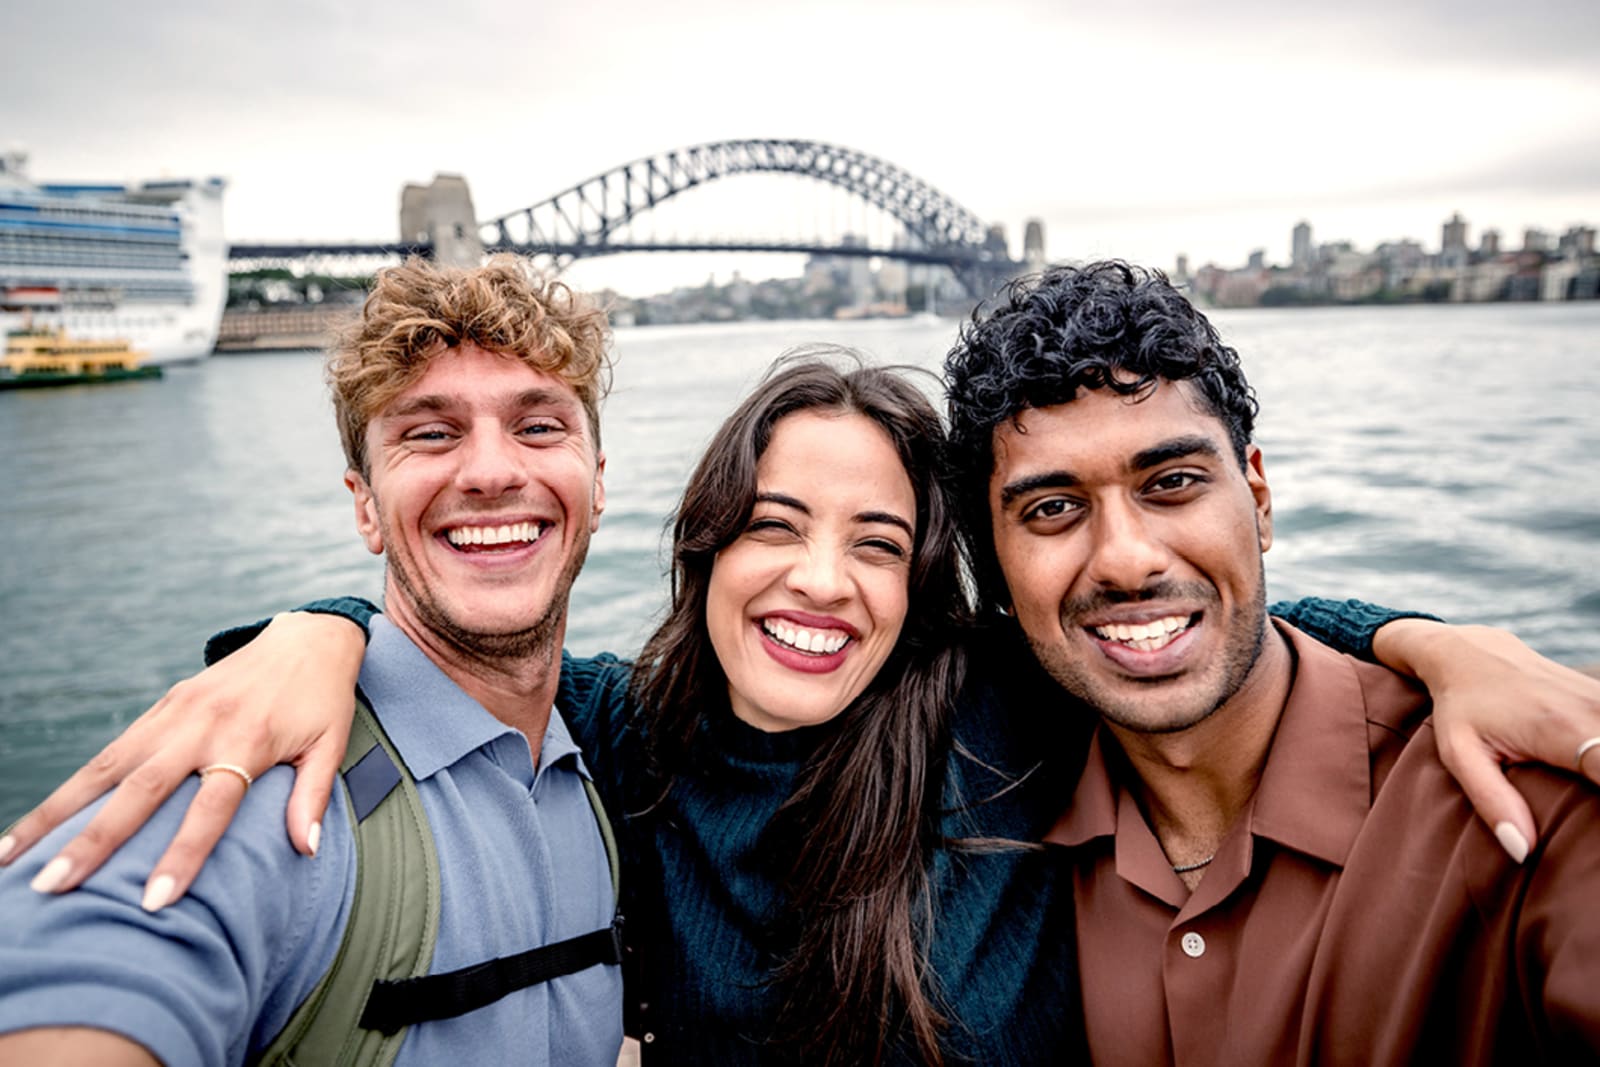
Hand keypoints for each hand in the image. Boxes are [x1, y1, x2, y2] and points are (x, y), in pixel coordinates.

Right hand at [0, 611, 365, 909]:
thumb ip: (312, 797)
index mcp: (249, 740)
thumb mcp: (331, 744)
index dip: (183, 853)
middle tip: (52, 886)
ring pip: (105, 769)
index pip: (211, 807)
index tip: (153, 900)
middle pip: (140, 790)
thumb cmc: (321, 701)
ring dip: (56, 814)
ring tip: (8, 860)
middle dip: (94, 840)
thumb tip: (306, 849)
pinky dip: (69, 788)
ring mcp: (173, 715)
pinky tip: (36, 823)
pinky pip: (107, 754)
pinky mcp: (158, 709)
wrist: (307, 638)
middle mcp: (202, 727)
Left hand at [1374, 619, 1599, 861]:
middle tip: (1593, 828)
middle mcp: (1592, 709)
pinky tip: (1592, 767)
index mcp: (1560, 728)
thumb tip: (1523, 852)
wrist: (1469, 653)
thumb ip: (1492, 803)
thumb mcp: (1460, 755)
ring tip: (1588, 796)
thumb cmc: (1462, 709)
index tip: (1598, 834)